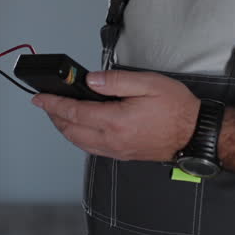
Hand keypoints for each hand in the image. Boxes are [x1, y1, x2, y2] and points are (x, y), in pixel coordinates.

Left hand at [32, 69, 200, 161]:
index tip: (39, 98)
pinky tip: (80, 127)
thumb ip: (115, 81)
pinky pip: (92, 148)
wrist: (195, 134)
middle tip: (45, 103)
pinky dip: (79, 137)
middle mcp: (112, 140)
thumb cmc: (176, 109)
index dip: (53, 104)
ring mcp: (117, 150)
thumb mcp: (147, 84)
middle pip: (71, 131)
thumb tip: (90, 80)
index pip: (74, 112)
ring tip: (59, 113)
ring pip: (79, 142)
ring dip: (64, 128)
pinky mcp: (123, 154)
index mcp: (115, 121)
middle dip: (54, 116)